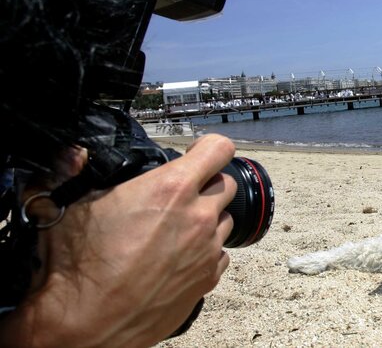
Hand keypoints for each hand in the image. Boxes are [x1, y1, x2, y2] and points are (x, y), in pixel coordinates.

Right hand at [1, 134, 236, 346]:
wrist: (85, 324)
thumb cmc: (77, 269)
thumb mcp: (66, 206)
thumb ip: (73, 171)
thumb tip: (74, 154)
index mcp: (171, 189)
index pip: (218, 149)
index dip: (208, 147)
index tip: (197, 153)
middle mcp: (198, 217)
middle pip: (226, 184)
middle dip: (208, 184)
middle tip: (181, 194)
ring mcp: (207, 249)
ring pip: (225, 220)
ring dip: (206, 219)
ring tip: (173, 230)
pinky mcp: (207, 279)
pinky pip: (219, 255)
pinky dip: (204, 252)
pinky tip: (176, 257)